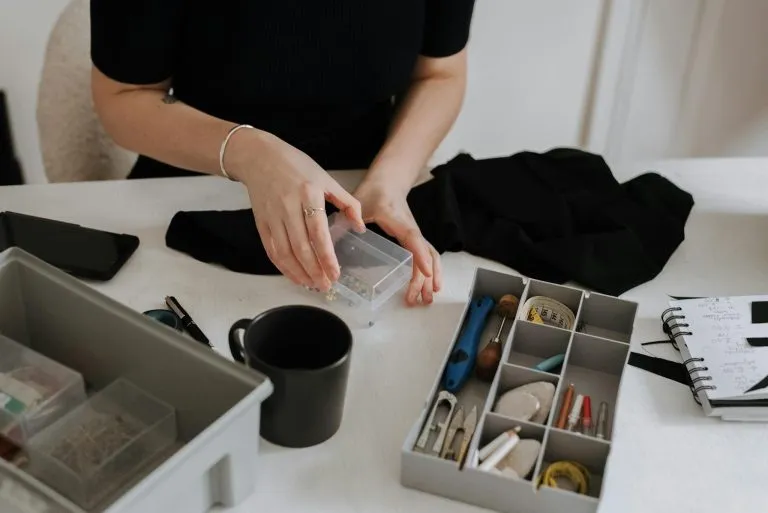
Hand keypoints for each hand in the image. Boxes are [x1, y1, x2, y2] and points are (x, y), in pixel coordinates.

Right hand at [228, 129, 364, 290]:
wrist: (259, 157)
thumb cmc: (296, 166)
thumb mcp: (327, 179)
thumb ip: (347, 203)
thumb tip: (360, 227)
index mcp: (309, 194)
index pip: (318, 232)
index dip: (327, 257)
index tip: (336, 273)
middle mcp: (288, 206)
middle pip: (301, 247)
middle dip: (314, 271)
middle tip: (326, 285)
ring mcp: (272, 216)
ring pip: (285, 253)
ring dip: (299, 273)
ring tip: (313, 285)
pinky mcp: (261, 223)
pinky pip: (271, 250)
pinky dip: (283, 267)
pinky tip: (295, 276)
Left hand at [353, 181, 440, 304]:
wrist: (388, 182)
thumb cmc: (375, 192)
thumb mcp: (360, 203)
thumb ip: (349, 218)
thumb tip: (334, 238)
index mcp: (400, 222)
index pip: (414, 240)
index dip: (420, 256)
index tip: (426, 273)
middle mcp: (412, 230)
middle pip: (427, 254)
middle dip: (426, 278)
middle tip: (419, 299)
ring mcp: (415, 235)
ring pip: (430, 257)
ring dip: (430, 278)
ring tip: (426, 300)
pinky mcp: (413, 239)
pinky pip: (426, 256)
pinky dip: (428, 272)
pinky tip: (425, 287)